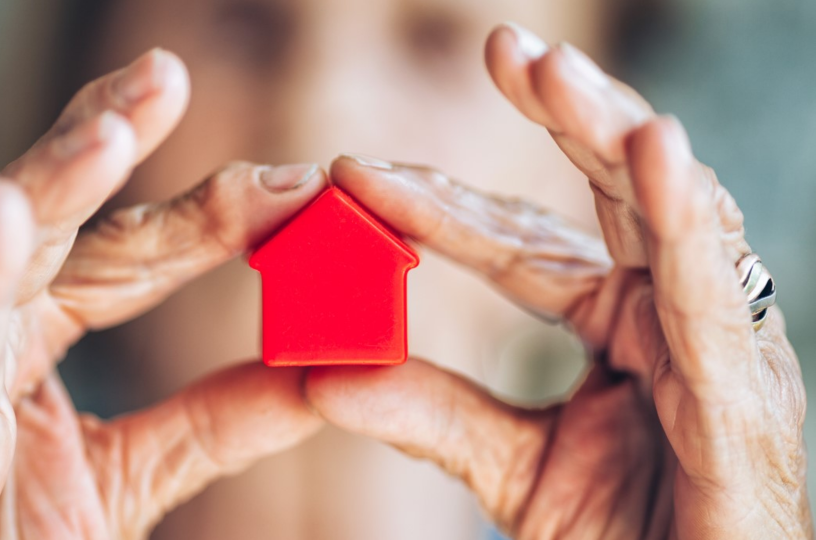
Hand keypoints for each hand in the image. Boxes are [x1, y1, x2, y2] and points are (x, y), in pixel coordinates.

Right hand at [0, 49, 325, 538]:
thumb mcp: (138, 472)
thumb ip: (221, 420)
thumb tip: (319, 374)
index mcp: (30, 333)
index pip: (124, 252)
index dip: (201, 213)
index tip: (288, 182)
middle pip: (51, 221)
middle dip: (104, 140)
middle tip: (165, 76)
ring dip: (49, 185)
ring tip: (112, 132)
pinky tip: (2, 214)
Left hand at [306, 24, 811, 538]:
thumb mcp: (511, 469)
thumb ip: (431, 415)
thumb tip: (321, 377)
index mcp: (615, 320)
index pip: (517, 243)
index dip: (441, 206)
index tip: (356, 172)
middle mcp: (668, 307)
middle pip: (613, 189)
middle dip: (562, 114)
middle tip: (499, 48)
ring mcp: (715, 333)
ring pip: (668, 209)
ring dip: (612, 132)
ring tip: (552, 70)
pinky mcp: (748, 380)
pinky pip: (715, 288)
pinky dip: (686, 219)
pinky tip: (655, 150)